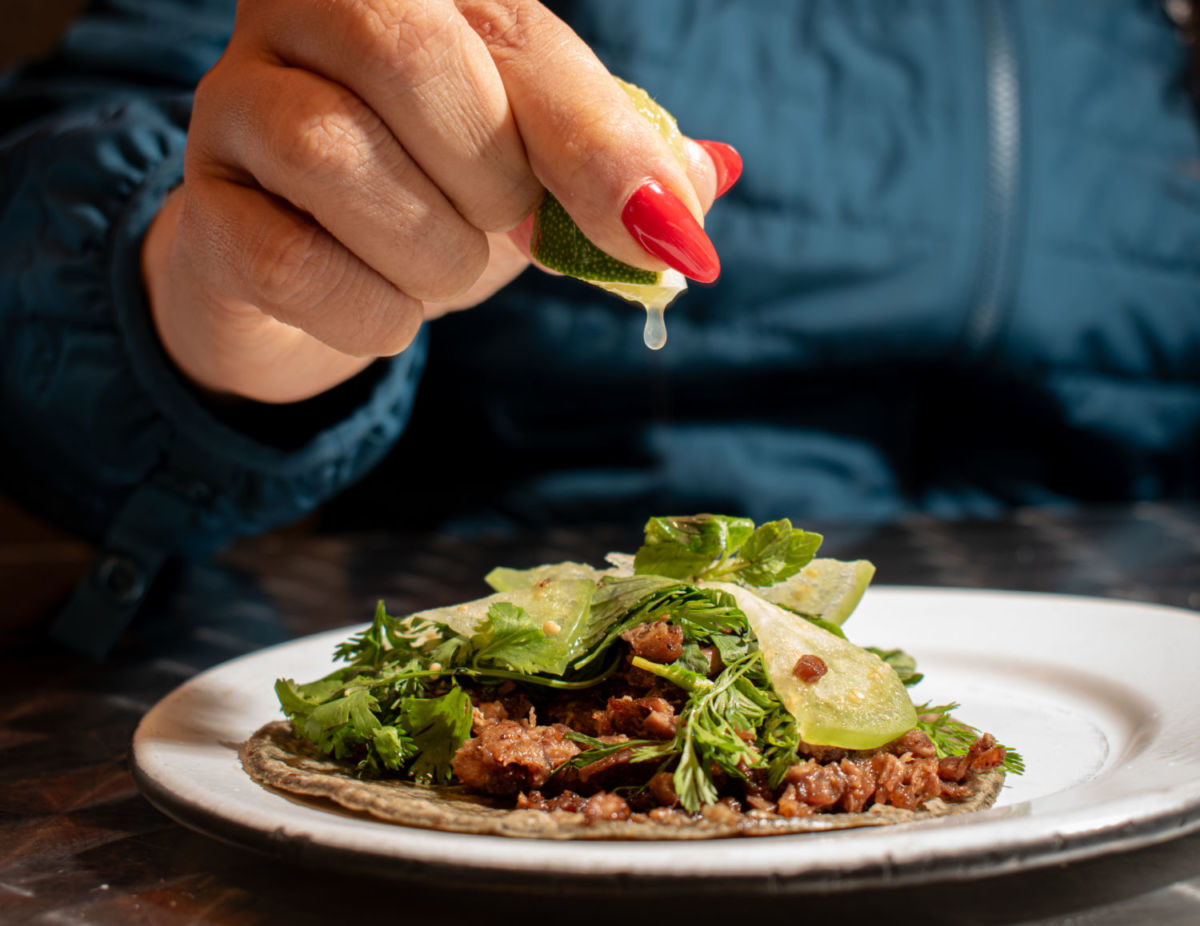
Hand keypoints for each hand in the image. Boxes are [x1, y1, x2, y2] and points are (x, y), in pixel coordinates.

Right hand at [143, 0, 732, 403]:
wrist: (316, 271)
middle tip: (507, 230)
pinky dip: (370, 314)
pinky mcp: (203, 207)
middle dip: (494, 185)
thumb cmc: (438, 198)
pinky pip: (293, 264)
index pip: (519, 39)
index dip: (598, 143)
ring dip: (432, 256)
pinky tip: (385, 311)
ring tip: (441, 272)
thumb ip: (618, 165)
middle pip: (415, 63)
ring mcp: (238, 101)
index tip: (663, 235)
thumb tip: (703, 183)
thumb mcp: (539, 173)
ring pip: (338, 159)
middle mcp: (309, 9)